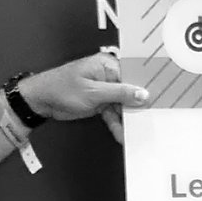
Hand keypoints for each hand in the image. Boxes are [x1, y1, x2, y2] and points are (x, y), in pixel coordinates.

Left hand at [19, 51, 149, 142]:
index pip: (134, 74)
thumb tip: (142, 93)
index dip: (147, 85)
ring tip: (137, 131)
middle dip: (139, 105)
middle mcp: (109, 76)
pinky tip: (122, 135)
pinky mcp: (100, 102)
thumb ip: (120, 93)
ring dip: (128, 119)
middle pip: (131, 91)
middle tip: (152, 117)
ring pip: (123, 105)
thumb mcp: (93, 92)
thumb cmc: (61, 88)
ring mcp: (105, 90)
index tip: (161, 96)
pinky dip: (117, 124)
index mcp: (108, 64)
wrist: (40, 100)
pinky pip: (113, 113)